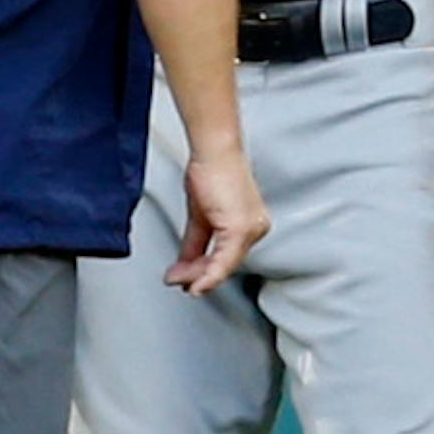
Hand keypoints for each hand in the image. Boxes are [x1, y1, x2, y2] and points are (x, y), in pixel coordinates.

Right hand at [166, 148, 270, 295]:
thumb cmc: (210, 171)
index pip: (227, 256)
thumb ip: (195, 243)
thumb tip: (184, 265)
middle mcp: (256, 227)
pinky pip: (223, 260)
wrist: (213, 150)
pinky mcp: (240, 228)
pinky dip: (207, 275)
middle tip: (177, 280)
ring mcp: (251, 229)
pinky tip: (195, 282)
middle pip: (225, 263)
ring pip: (224, 264)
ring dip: (197, 276)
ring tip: (178, 280)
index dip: (204, 271)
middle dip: (197, 275)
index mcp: (251, 223)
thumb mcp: (199, 215)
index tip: (187, 280)